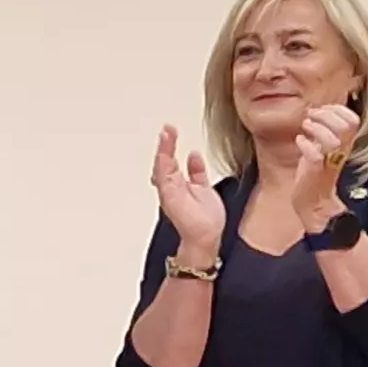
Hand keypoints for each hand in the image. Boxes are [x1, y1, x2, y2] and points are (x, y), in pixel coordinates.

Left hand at [151, 127, 224, 258]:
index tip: (166, 131)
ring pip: (179, 165)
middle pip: (167, 160)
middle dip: (167, 144)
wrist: (204, 238)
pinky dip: (195, 163)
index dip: (164, 145)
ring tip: (174, 135)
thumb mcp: (174, 195)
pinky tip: (194, 155)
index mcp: (166, 186)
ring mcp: (188, 188)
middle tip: (168, 128)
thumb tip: (163, 158)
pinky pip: (196, 173)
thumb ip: (168, 176)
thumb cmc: (189, 223)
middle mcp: (175, 185)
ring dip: (176, 150)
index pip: (162, 161)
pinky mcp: (201, 191)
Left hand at [289, 103, 359, 232]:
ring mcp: (329, 161)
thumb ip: (324, 131)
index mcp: (345, 144)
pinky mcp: (316, 171)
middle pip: (345, 126)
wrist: (314, 203)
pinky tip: (299, 140)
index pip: (353, 120)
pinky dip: (305, 144)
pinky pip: (315, 154)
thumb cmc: (317, 173)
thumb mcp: (324, 148)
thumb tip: (315, 111)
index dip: (338, 109)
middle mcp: (340, 152)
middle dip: (326, 115)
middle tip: (310, 116)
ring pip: (333, 139)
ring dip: (316, 128)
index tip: (322, 109)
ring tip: (305, 127)